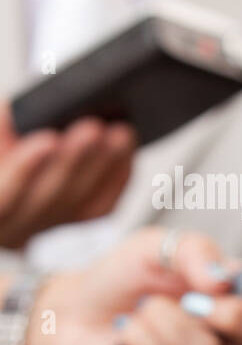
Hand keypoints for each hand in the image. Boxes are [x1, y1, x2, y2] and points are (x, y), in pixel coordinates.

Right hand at [0, 106, 135, 247]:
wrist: (6, 177)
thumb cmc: (2, 154)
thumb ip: (1, 135)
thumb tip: (14, 117)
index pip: (5, 195)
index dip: (26, 167)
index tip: (49, 140)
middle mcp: (15, 227)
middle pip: (51, 198)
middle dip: (75, 160)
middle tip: (95, 128)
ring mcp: (46, 227)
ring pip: (82, 203)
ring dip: (105, 165)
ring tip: (119, 133)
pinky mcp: (74, 220)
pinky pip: (102, 205)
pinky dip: (118, 175)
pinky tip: (127, 150)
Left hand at [24, 227, 241, 344]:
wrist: (69, 311)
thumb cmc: (124, 278)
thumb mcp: (158, 246)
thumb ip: (196, 251)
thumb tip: (224, 279)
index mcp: (241, 297)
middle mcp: (232, 336)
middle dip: (241, 316)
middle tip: (202, 301)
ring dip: (165, 321)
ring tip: (143, 313)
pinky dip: (141, 340)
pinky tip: (128, 335)